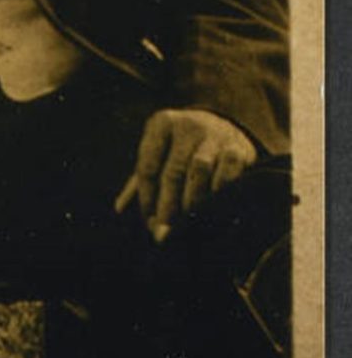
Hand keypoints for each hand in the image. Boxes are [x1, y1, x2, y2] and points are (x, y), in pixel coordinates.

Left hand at [114, 107, 256, 242]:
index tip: (148, 222)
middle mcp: (187, 126)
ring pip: (199, 171)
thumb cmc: (182, 147)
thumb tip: (119, 208)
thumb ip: (140, 179)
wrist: (224, 126)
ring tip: (187, 225)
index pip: (147, 165)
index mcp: (161, 124)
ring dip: (192, 202)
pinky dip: (219, 194)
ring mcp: (214, 136)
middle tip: (164, 233)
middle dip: (167, 206)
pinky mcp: (238, 149)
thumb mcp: (160, 153)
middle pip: (173, 171)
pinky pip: (227, 174)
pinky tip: (213, 211)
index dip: (146, 197)